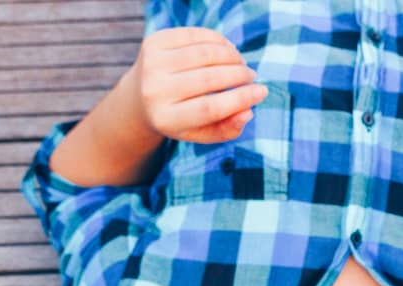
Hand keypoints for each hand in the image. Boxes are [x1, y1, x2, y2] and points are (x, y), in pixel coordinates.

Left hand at [127, 26, 267, 144]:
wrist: (139, 98)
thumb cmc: (180, 118)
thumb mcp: (202, 132)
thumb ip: (227, 129)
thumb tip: (248, 112)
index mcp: (166, 119)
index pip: (210, 108)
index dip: (241, 99)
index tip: (262, 92)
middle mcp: (155, 92)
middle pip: (208, 79)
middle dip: (239, 75)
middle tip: (251, 76)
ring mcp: (151, 65)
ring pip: (203, 54)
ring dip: (231, 56)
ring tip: (240, 64)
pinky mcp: (153, 43)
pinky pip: (194, 36)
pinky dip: (218, 41)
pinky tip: (226, 50)